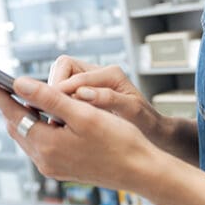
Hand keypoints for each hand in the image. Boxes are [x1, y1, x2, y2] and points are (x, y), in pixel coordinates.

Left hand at [0, 74, 158, 191]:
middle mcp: (44, 160)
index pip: (11, 112)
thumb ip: (48, 98)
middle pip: (16, 125)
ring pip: (28, 134)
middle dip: (9, 102)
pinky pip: (41, 143)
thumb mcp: (83, 113)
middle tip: (4, 81)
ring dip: (26, 114)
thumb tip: (18, 84)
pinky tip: (50, 115)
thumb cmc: (118, 141)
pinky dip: (39, 125)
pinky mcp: (62, 168)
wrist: (140, 171)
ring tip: (28, 93)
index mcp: (46, 145)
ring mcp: (52, 167)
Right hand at [48, 55, 164, 144]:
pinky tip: (59, 125)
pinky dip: (58, 108)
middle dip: (52, 89)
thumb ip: (108, 99)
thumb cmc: (147, 122)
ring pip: (59, 82)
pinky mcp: (86, 97)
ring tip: (53, 120)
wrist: (155, 134)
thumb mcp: (131, 111)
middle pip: (61, 69)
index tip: (51, 106)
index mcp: (110, 73)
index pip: (71, 70)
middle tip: (48, 112)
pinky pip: (64, 96)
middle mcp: (98, 74)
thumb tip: (82, 93)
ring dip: (53, 98)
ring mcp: (90, 85)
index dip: (59, 87)